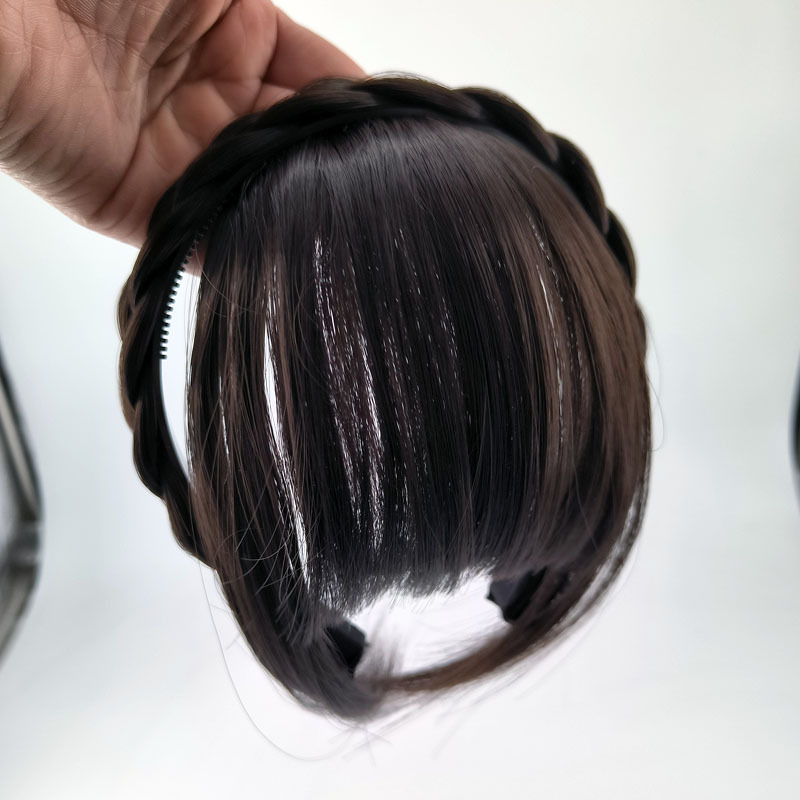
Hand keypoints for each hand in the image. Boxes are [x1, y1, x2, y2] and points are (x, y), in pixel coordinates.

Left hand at [0, 1, 365, 248]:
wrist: (1, 19)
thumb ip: (284, 35)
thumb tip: (349, 81)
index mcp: (237, 34)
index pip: (319, 79)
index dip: (357, 107)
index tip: (401, 137)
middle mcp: (215, 98)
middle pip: (298, 143)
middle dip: (339, 165)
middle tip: (384, 189)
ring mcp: (186, 154)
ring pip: (265, 193)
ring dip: (303, 208)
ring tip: (353, 225)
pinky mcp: (150, 207)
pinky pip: (212, 237)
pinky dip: (252, 248)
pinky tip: (296, 250)